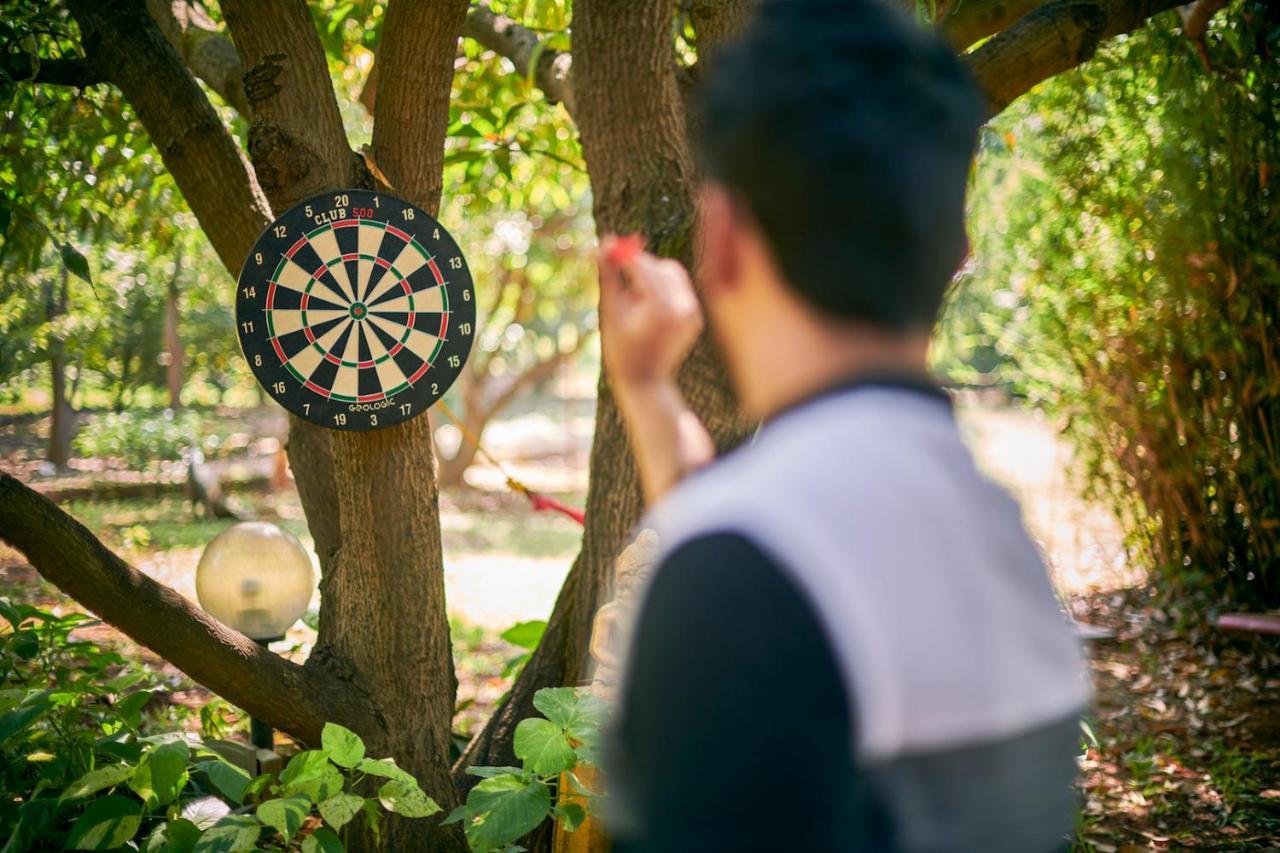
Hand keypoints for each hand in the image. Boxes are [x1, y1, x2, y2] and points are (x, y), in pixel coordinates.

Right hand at [598, 234, 703, 389]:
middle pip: (659, 266)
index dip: (623, 255)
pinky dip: (664, 288)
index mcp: (660, 307)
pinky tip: (649, 309)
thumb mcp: (610, 311)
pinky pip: (680, 288)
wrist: (645, 381)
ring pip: (672, 273)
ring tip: (636, 300)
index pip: (642, 266)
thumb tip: (604, 242)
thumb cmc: (620, 349)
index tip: (607, 250)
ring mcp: (692, 312)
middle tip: (619, 272)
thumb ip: (609, 275)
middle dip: (639, 266)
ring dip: (652, 275)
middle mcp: (682, 306)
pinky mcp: (696, 316)